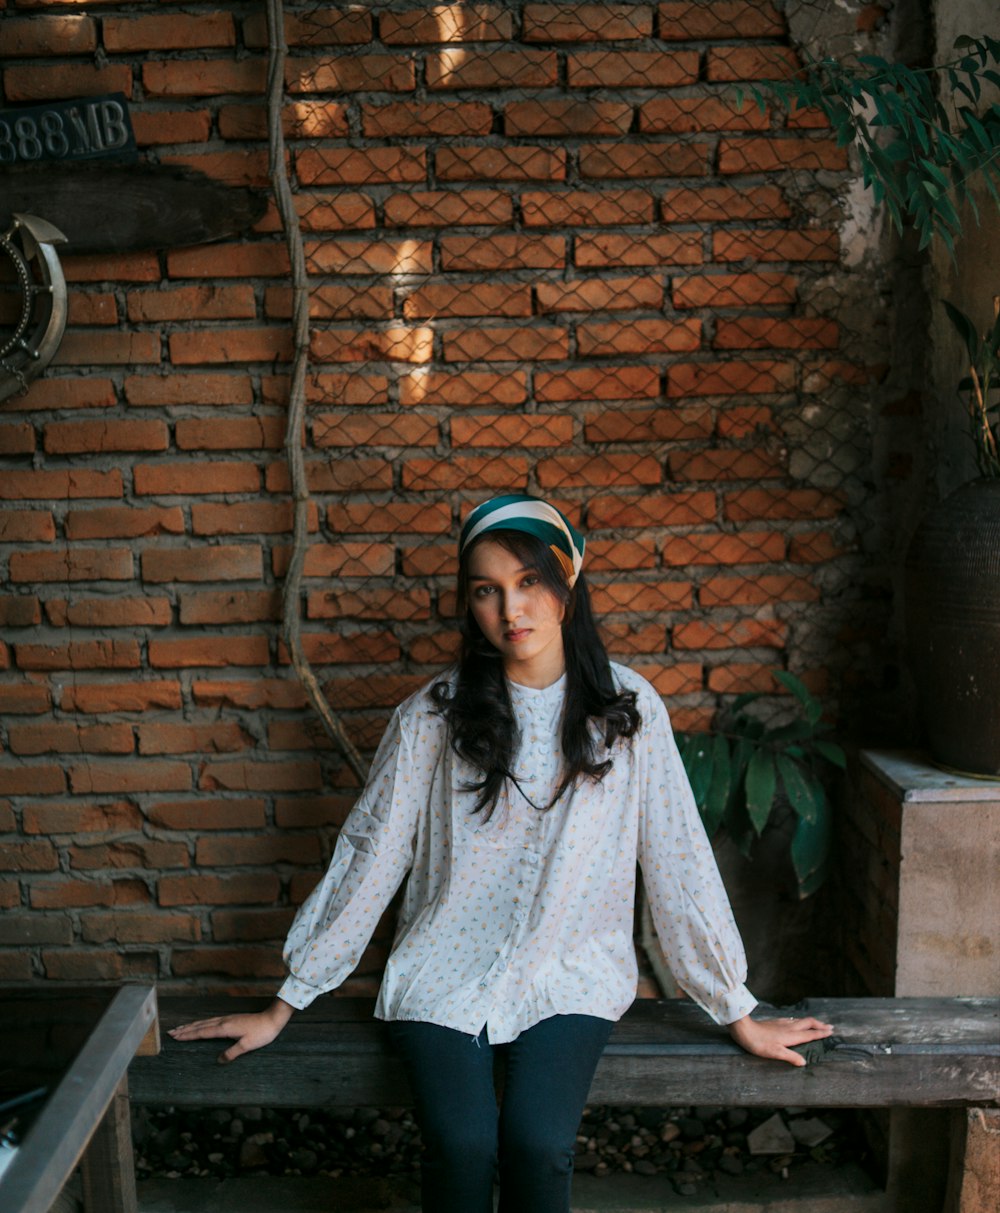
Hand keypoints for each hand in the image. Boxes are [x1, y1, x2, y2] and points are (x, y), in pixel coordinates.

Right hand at [167, 998, 294, 1063]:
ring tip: (181, 1027)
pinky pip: (211, 1021)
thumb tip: (219, 1061)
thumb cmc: (261, 1033)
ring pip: (205, 1022)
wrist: (272, 1019)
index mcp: (225, 1028)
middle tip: (171, 1031)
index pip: (202, 1032)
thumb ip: (232, 1053)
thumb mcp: (247, 1045)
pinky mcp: (231, 1019)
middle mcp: (223, 1022)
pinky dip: (202, 1023)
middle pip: (200, 1026)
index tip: (175, 1036)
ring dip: (192, 1025)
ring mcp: (227, 1019)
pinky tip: (201, 1024)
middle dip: (185, 1029)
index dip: (188, 1035)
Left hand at [728, 1013, 833, 1066]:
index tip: (831, 1032)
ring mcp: (782, 1023)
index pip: (810, 1034)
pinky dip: (801, 1021)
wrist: (744, 1029)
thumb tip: (804, 1062)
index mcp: (791, 1035)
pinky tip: (797, 1022)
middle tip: (830, 1027)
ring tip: (818, 1024)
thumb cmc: (759, 1043)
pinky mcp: (776, 1022)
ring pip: (801, 1020)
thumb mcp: (775, 1053)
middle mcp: (789, 1027)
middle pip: (808, 1023)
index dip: (821, 1033)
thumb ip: (791, 1057)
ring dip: (812, 1022)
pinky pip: (793, 1020)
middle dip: (820, 1024)